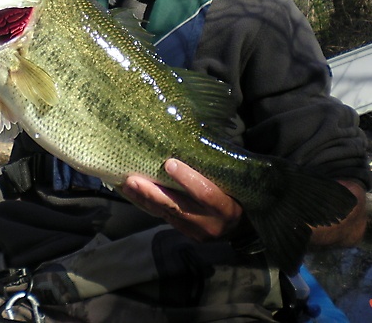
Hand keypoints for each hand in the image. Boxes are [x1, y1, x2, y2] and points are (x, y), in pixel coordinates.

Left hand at [122, 159, 242, 241]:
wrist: (243, 226)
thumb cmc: (238, 193)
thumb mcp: (234, 181)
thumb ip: (216, 167)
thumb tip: (193, 137)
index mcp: (228, 208)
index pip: (206, 194)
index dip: (188, 179)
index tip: (169, 163)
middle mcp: (212, 224)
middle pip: (179, 207)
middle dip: (154, 193)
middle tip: (134, 179)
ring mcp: (198, 233)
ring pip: (167, 214)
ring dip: (144, 199)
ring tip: (127, 184)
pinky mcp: (186, 234)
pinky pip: (164, 218)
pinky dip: (148, 205)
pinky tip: (133, 193)